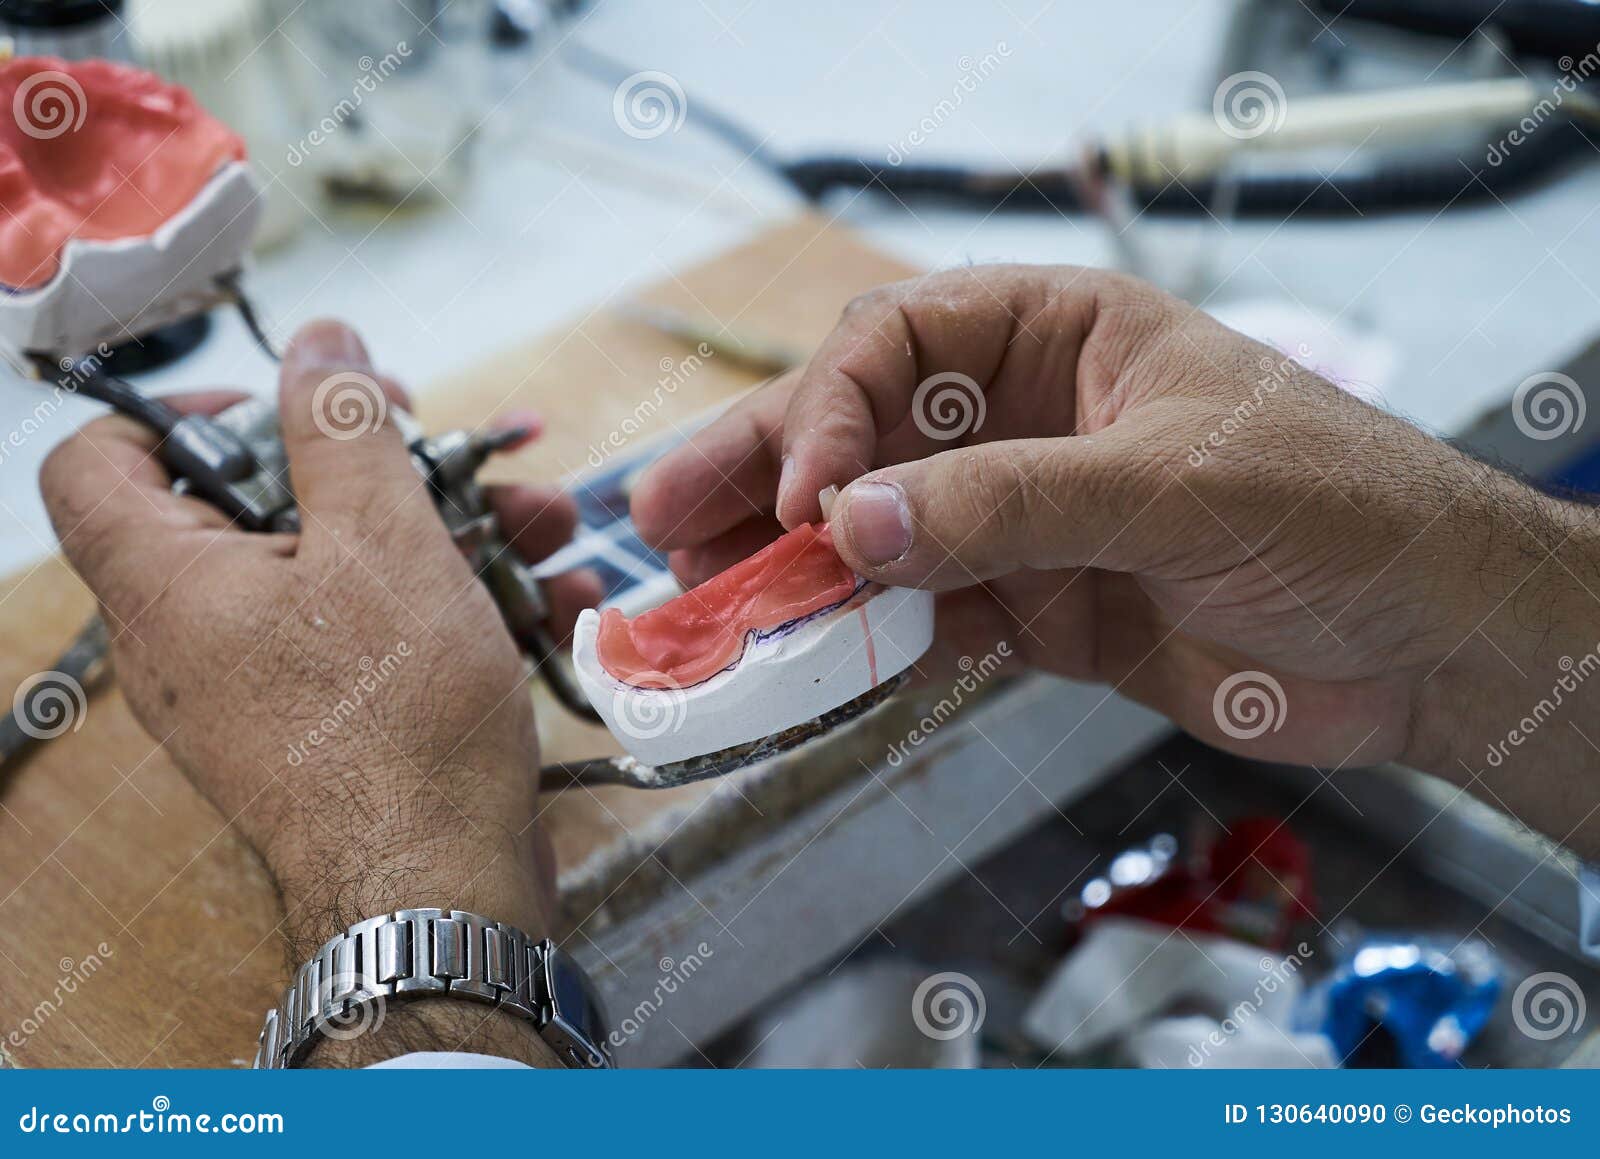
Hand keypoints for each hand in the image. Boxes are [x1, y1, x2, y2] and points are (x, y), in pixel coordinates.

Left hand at [40, 320, 599, 1063]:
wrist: (439, 893)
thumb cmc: (394, 723)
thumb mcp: (379, 541)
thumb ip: (342, 426)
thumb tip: (319, 342)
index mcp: (168, 581)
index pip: (104, 459)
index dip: (186, 408)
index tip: (294, 405)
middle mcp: (197, 635)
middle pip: (263, 506)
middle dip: (385, 467)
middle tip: (457, 452)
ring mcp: (266, 686)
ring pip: (343, 570)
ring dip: (452, 532)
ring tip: (550, 524)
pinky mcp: (332, 724)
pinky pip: (376, 637)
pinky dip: (455, 607)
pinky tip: (555, 600)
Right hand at [631, 266, 1599, 857]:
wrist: (1430, 644)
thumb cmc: (1340, 510)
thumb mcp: (1174, 484)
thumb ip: (1011, 502)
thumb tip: (851, 526)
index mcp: (1057, 337)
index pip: (899, 344)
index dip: (831, 411)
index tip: (805, 498)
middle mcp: (1022, 421)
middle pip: (861, 435)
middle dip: (764, 476)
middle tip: (662, 522)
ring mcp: (1021, 521)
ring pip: (877, 535)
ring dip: (792, 569)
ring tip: (700, 601)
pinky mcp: (1035, 615)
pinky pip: (921, 622)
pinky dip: (864, 646)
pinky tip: (804, 664)